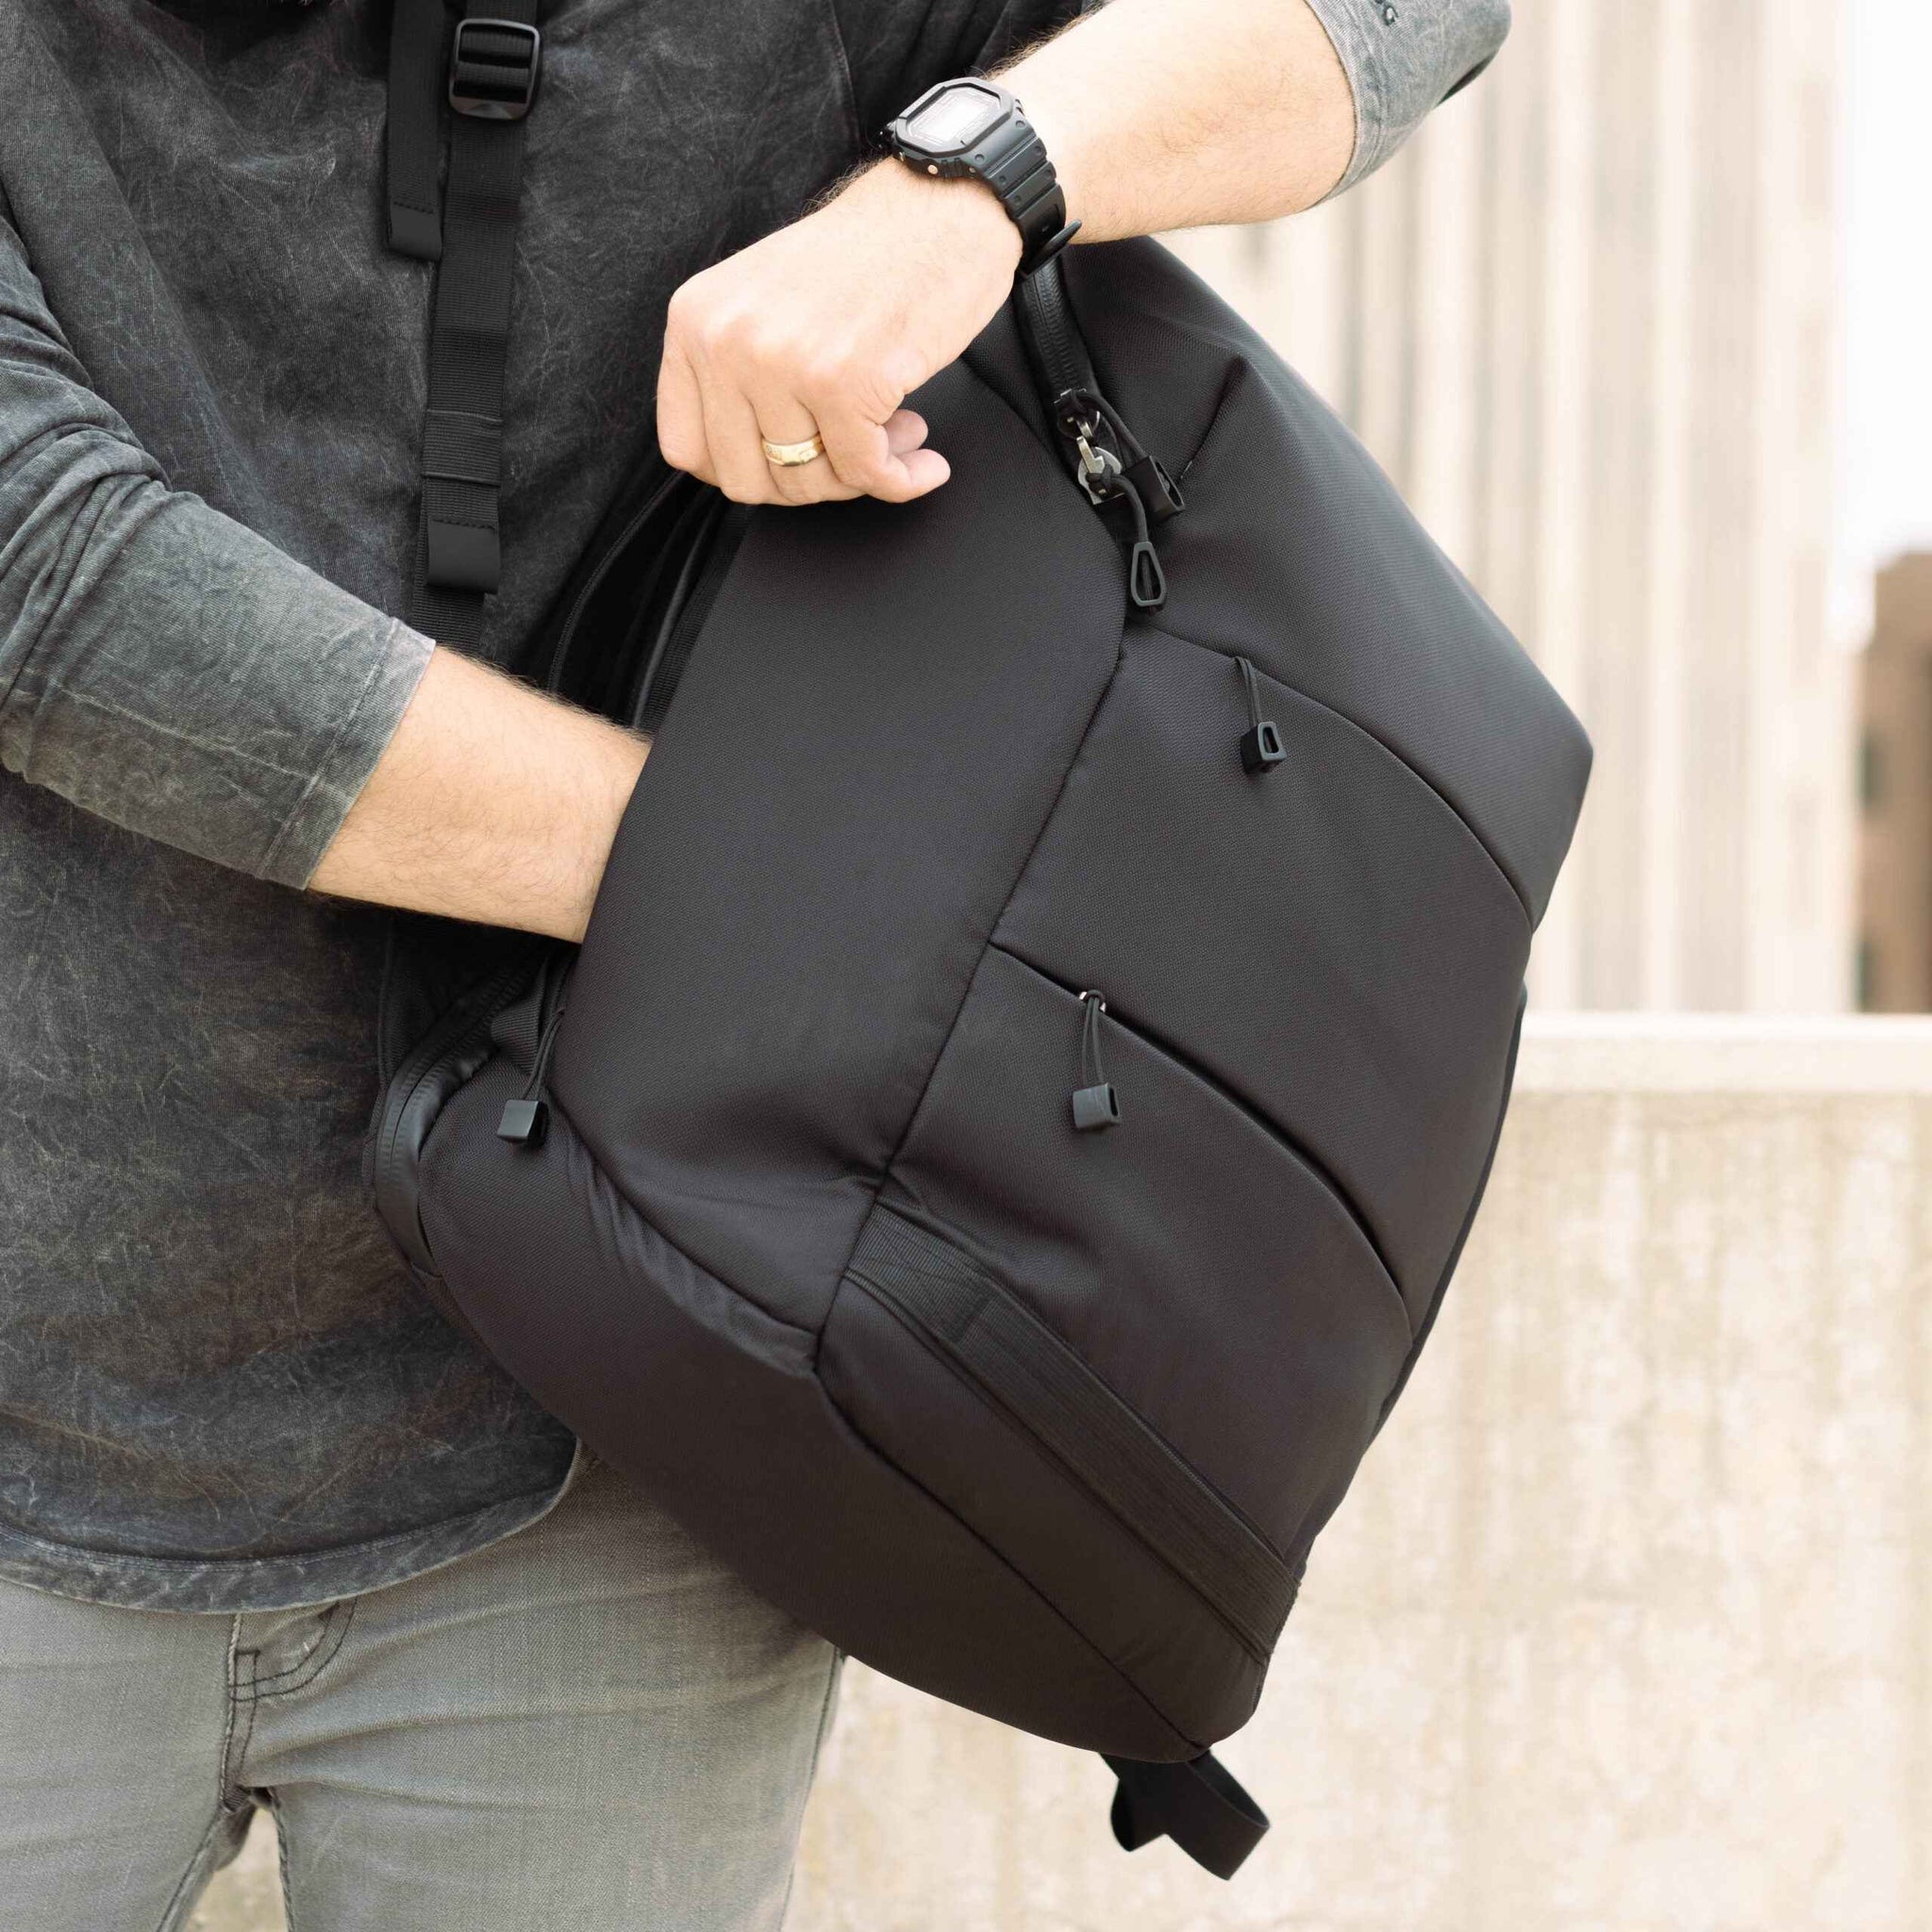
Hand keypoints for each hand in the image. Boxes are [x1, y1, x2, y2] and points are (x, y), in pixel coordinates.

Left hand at [656, 162, 1022, 506]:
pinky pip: (866, 472)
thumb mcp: (762, 304)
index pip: (685, 449)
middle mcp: (726, 341)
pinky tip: (923, 462)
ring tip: (895, 440)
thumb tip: (751, 465)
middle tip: (850, 455)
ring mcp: (782, 363)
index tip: (787, 464)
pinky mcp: (844, 382)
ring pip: (805, 483)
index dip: (744, 471)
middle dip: (806, 483)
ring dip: (860, 478)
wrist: (937, 208)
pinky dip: (901, 479)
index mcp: (696, 321)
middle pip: (744, 480)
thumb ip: (736, 374)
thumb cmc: (865, 257)